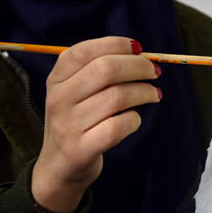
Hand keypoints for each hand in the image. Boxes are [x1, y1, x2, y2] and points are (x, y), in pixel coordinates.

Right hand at [32, 36, 159, 212]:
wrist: (58, 167)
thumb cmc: (77, 121)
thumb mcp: (75, 92)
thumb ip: (99, 71)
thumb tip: (141, 55)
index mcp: (56, 79)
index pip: (84, 51)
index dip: (116, 44)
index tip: (139, 49)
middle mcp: (58, 99)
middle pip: (106, 69)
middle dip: (139, 67)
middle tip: (154, 72)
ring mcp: (67, 125)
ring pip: (117, 97)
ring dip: (144, 92)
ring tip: (153, 94)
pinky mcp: (80, 149)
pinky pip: (118, 126)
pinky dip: (134, 120)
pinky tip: (135, 119)